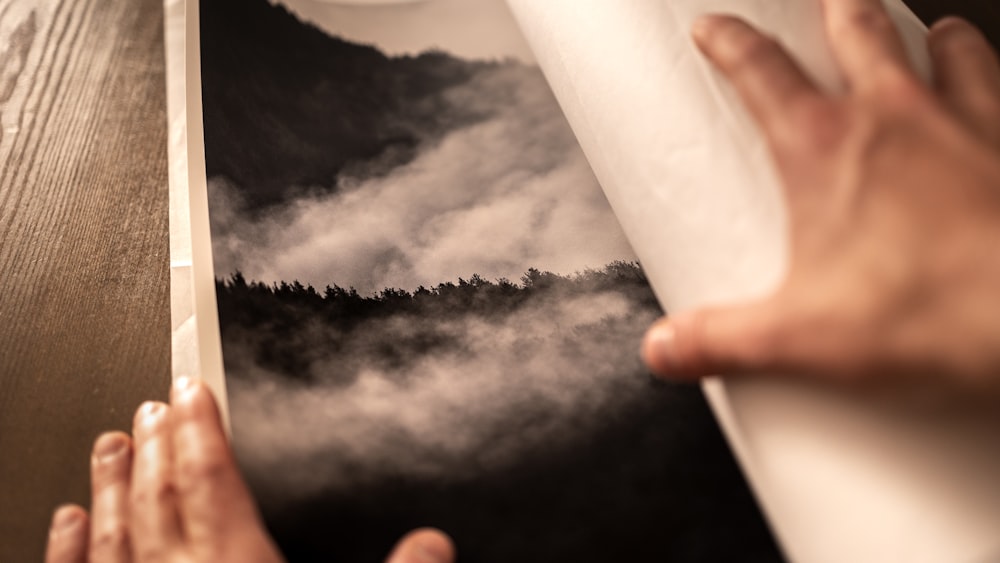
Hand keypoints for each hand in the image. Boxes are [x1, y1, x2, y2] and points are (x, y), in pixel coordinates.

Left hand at [44, 377, 454, 562]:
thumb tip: (433, 544)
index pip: (213, 481)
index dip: (202, 431)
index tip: (192, 394)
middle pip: (161, 497)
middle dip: (159, 445)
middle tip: (154, 406)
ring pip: (116, 534)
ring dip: (112, 483)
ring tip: (110, 444)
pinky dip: (72, 548)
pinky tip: (67, 522)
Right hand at [642, 0, 999, 385]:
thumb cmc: (934, 313)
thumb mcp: (801, 337)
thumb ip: (721, 340)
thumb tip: (666, 346)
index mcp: (823, 148)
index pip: (759, 68)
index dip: (727, 40)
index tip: (712, 29)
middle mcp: (894, 114)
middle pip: (855, 28)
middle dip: (833, 11)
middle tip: (822, 9)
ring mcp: (965, 117)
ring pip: (941, 43)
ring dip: (924, 35)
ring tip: (918, 39)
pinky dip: (987, 74)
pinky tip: (986, 89)